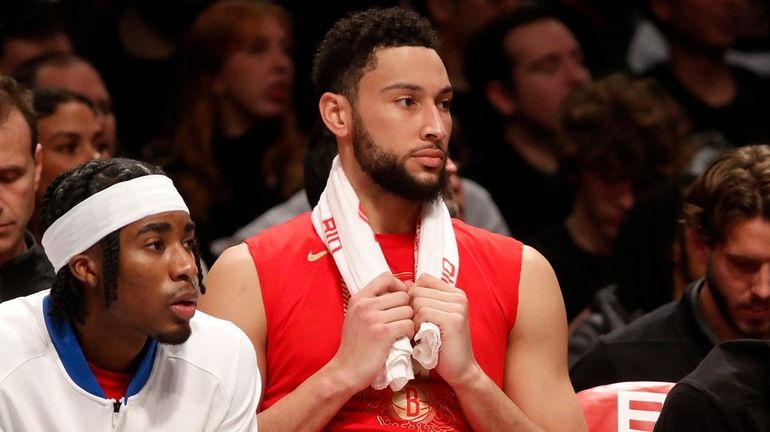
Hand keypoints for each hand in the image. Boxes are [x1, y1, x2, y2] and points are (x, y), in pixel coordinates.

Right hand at [328, 272, 414, 390]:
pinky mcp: (383, 333)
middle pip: (402, 295)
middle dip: (407, 308)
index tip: (401, 300)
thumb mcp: (358, 316)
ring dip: (409, 322)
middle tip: (402, 322)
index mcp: (358, 298)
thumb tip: (406, 286)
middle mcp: (365, 305)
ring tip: (401, 332)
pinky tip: (401, 339)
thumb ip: (377, 302)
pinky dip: (409, 333)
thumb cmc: (355, 345)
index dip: (400, 286)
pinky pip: (408, 325)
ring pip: (408, 311)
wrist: (346, 370)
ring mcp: (373, 318)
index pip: (386, 277)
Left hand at [411, 274, 477, 386]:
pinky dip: (417, 325)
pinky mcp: (453, 319)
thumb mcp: (431, 318)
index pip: (424, 279)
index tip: (415, 313)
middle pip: (418, 289)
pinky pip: (423, 312)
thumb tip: (404, 283)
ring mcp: (458, 307)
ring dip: (414, 318)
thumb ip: (421, 299)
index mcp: (455, 293)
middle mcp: (459, 297)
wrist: (460, 370)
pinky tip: (423, 336)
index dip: (413, 294)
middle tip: (418, 326)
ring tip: (421, 332)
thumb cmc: (442, 345)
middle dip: (411, 308)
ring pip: (418, 300)